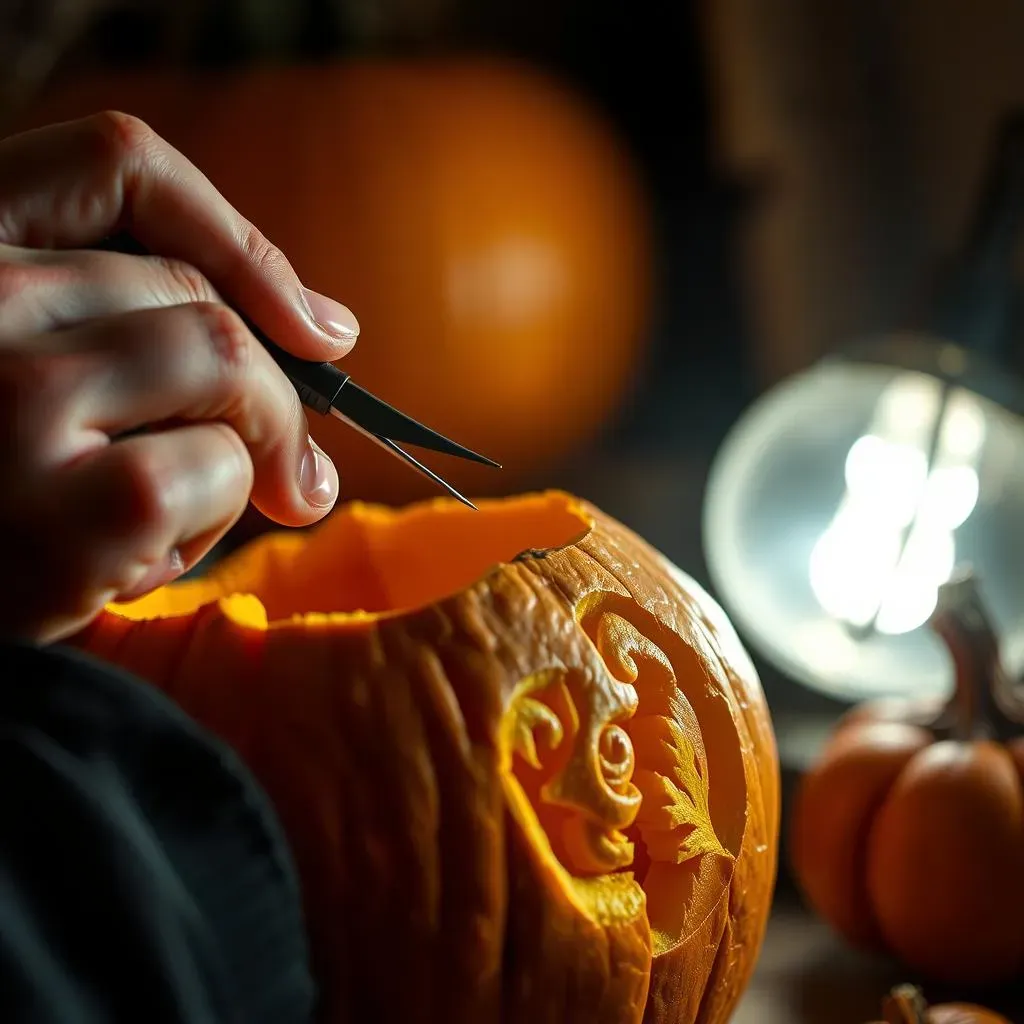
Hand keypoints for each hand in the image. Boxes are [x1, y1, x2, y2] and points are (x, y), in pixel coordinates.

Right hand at [0, 112, 359, 643]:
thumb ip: (128, 324)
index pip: (115, 162)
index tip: (305, 319)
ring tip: (163, 514)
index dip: (234, 236)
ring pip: (229, 364)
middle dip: (260, 391)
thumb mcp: (23, 372)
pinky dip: (214, 518)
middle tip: (267, 468)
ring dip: (237, 452)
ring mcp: (9, 402)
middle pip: (198, 292)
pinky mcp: (67, 516)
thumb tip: (328, 329)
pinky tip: (136, 561)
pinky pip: (224, 469)